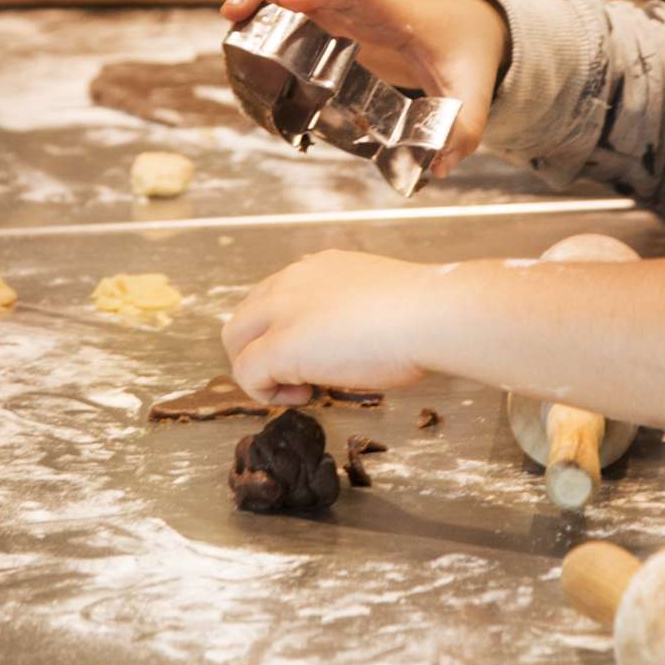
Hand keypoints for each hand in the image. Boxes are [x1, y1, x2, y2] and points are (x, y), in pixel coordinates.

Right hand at [222, 0, 505, 176]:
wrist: (472, 27)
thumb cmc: (467, 52)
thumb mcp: (474, 90)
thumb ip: (464, 128)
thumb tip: (441, 165)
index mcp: (394, 11)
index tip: (291, 1)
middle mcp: (361, 2)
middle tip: (233, 10)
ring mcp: (342, 8)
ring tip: (229, 22)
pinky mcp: (332, 21)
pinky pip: (290, 9)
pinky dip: (262, 15)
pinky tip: (244, 42)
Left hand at [223, 250, 439, 403]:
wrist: (429, 315)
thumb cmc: (421, 313)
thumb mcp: (376, 300)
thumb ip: (351, 311)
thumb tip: (352, 338)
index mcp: (317, 268)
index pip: (273, 296)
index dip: (282, 329)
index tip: (312, 352)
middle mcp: (291, 281)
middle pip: (244, 316)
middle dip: (258, 349)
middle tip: (293, 376)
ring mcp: (281, 312)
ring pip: (235, 339)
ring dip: (258, 369)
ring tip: (298, 389)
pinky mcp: (279, 345)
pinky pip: (247, 372)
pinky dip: (264, 392)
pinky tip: (302, 396)